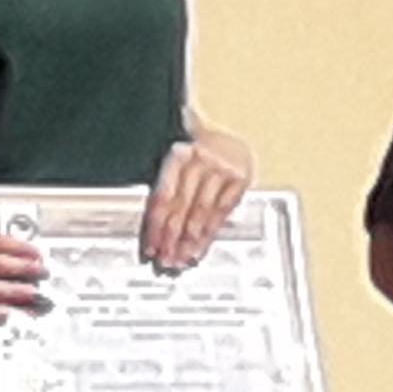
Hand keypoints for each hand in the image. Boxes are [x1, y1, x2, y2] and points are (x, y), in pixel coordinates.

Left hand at [142, 122, 250, 267]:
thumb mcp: (174, 158)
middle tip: (166, 259)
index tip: (152, 246)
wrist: (226, 132)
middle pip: (182, 207)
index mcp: (177, 153)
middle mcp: (199, 159)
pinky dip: (211, 232)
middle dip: (172, 238)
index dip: (156, 225)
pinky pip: (222, 211)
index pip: (164, 196)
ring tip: (182, 259)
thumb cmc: (193, 150)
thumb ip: (165, 186)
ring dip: (190, 240)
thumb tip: (154, 226)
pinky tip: (201, 246)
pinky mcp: (240, 177)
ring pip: (202, 212)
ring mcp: (222, 168)